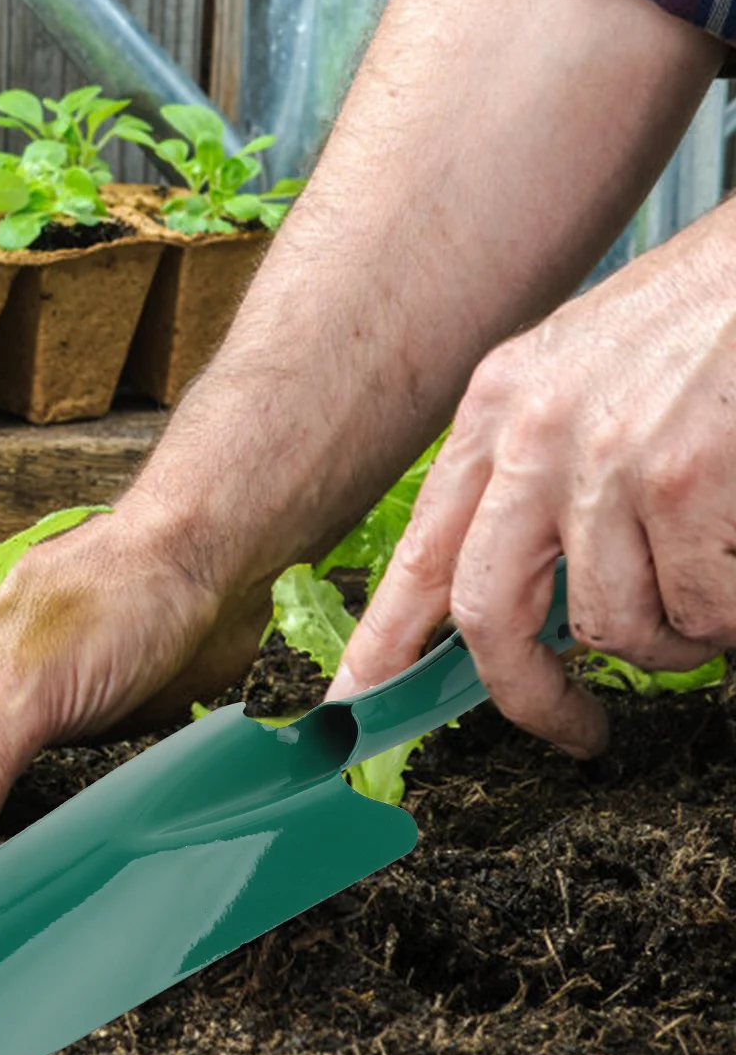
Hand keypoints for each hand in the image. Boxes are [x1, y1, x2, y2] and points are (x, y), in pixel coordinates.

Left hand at [329, 204, 735, 756]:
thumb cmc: (700, 326)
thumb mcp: (580, 378)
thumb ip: (536, 470)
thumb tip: (529, 590)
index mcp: (496, 409)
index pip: (420, 548)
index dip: (384, 637)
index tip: (357, 702)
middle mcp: (532, 436)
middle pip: (487, 611)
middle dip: (527, 694)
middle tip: (572, 728)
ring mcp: (605, 460)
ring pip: (613, 628)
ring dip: (669, 642)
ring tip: (704, 597)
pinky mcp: (683, 484)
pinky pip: (701, 612)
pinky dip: (726, 617)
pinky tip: (735, 563)